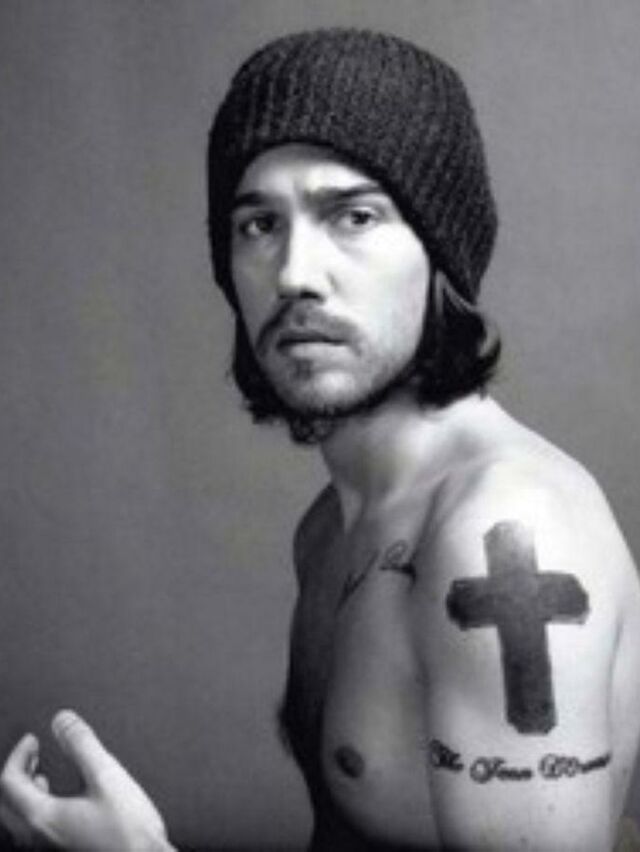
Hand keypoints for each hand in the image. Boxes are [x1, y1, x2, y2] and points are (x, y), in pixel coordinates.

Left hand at [0, 710, 173, 850]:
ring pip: (22, 819)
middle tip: (32, 753)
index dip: (19, 755)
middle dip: (19, 773)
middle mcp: (40, 837)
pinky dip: (40, 808)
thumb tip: (62, 721)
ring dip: (27, 792)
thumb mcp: (106, 775)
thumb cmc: (129, 832)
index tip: (33, 741)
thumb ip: (82, 744)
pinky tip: (63, 804)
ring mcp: (51, 847)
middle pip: (9, 803)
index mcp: (43, 817)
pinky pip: (37, 829)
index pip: (10, 782)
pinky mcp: (65, 850)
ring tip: (42, 776)